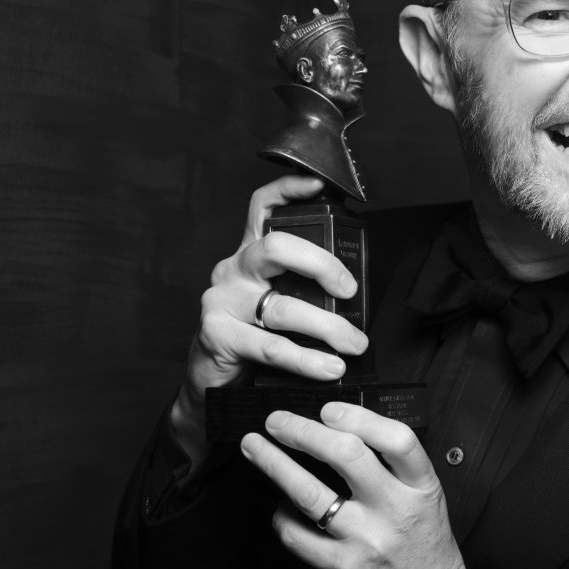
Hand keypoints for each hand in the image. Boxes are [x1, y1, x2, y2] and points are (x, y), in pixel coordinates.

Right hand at [171, 175, 369, 466]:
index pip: (263, 208)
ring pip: (282, 305)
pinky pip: (271, 346)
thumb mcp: (278, 303)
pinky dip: (306, 359)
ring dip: (327, 327)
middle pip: (277, 247)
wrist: (211, 383)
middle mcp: (234, 269)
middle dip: (322, 265)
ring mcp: (222, 300)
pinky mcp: (217, 334)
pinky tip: (329, 367)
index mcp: (251, 255)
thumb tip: (357, 296)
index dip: (289, 190)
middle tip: (350, 291)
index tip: (321, 185)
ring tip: (355, 344)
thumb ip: (305, 289)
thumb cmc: (254, 337)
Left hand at [241, 403, 466, 568]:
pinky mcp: (341, 568)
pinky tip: (278, 505)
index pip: (397, 439)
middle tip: (276, 420)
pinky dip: (281, 515)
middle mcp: (395, 510)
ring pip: (310, 494)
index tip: (328, 409)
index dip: (359, 417)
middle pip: (345, 455)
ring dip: (274, 465)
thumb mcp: (425, 498)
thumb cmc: (423, 545)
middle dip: (302, 431)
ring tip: (254, 447)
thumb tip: (342, 428)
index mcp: (421, 487)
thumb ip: (394, 467)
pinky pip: (297, 535)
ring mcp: (367, 540)